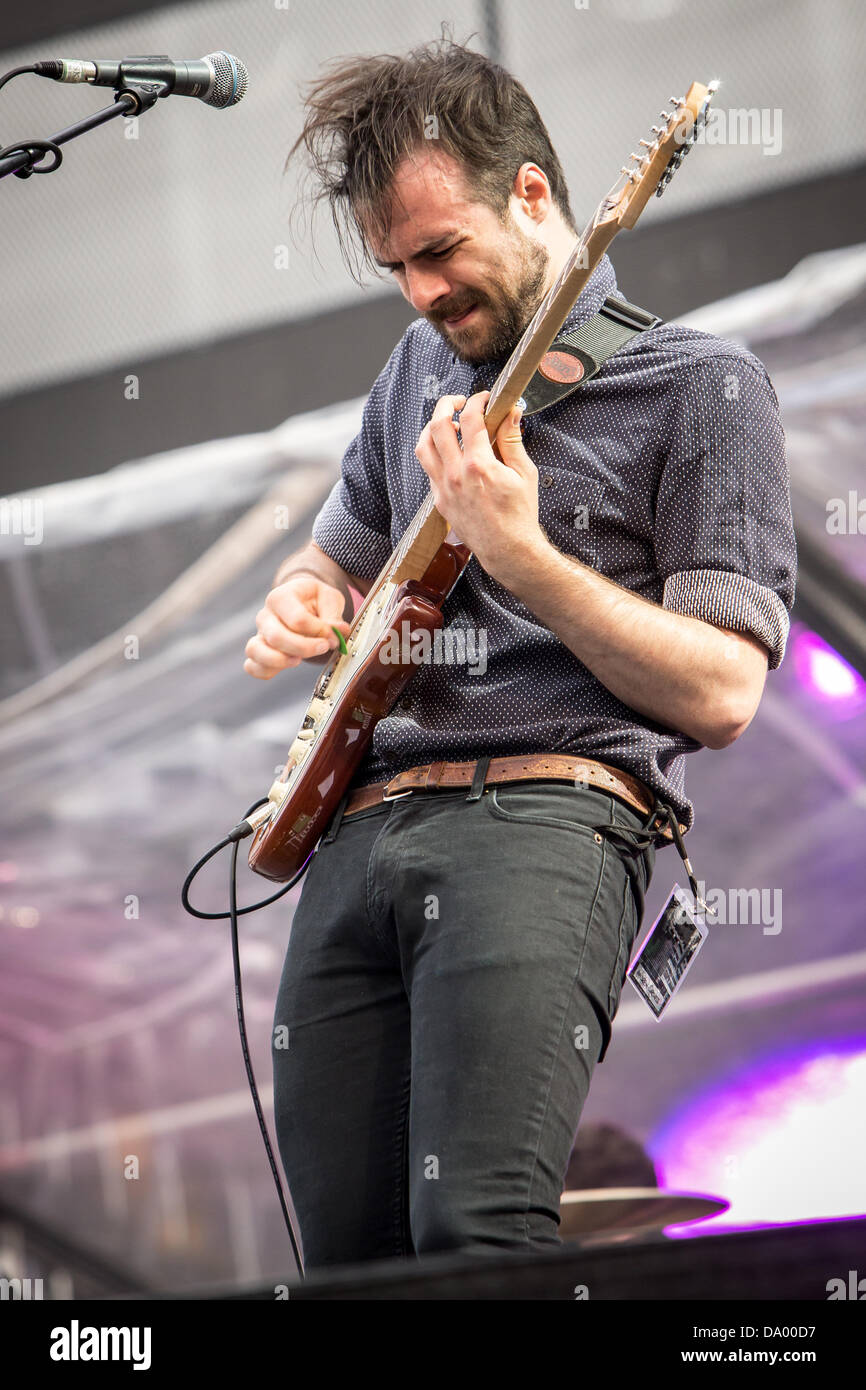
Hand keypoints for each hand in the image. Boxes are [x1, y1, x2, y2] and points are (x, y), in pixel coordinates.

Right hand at [244, 573, 350, 679]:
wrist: (303, 602)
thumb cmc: (315, 599)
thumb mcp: (329, 598)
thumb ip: (333, 615)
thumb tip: (339, 631)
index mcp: (281, 597)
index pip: (297, 619)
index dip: (319, 631)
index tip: (334, 636)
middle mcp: (265, 615)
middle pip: (276, 637)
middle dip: (304, 648)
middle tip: (324, 647)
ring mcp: (260, 634)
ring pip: (256, 651)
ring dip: (281, 660)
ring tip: (299, 660)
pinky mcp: (260, 651)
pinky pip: (252, 666)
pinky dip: (266, 671)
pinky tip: (287, 665)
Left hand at [414, 390, 547, 584]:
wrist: (508, 549)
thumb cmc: (519, 514)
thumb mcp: (524, 473)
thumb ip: (512, 440)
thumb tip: (511, 413)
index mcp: (479, 465)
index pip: (470, 418)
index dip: (477, 401)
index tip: (484, 399)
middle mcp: (455, 474)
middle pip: (437, 425)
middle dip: (446, 404)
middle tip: (459, 401)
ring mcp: (443, 488)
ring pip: (423, 446)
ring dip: (432, 428)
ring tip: (448, 424)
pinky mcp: (439, 500)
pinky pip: (429, 468)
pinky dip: (436, 453)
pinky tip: (451, 453)